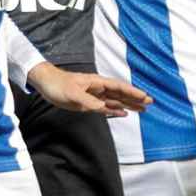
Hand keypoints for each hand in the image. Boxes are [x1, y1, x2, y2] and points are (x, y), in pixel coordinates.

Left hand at [27, 64, 150, 117]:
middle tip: (150, 103)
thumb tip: (106, 109)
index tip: (144, 96)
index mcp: (97, 83)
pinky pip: (106, 107)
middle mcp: (98, 89)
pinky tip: (123, 113)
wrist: (45, 83)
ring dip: (128, 104)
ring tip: (142, 109)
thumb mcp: (73, 94)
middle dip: (135, 98)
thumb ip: (90, 102)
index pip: (119, 87)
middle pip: (121, 94)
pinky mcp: (88, 102)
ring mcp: (94, 96)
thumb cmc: (59, 85)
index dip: (132, 92)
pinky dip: (115, 110)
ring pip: (115, 100)